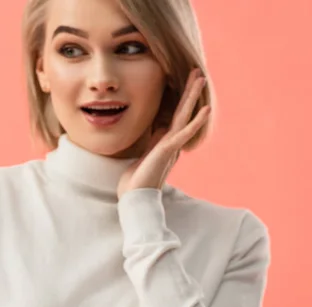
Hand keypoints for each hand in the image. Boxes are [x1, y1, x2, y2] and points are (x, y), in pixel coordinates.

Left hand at [117, 68, 210, 198]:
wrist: (135, 199)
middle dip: (189, 91)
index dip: (180, 100)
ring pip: (185, 115)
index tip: (185, 83)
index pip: (174, 116)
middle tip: (197, 72)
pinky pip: (185, 132)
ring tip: (201, 78)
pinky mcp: (168, 150)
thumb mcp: (142, 156)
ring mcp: (171, 145)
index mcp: (165, 142)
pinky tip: (205, 108)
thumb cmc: (135, 182)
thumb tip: (157, 132)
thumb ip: (152, 144)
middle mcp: (171, 142)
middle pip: (182, 111)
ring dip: (193, 96)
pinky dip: (196, 121)